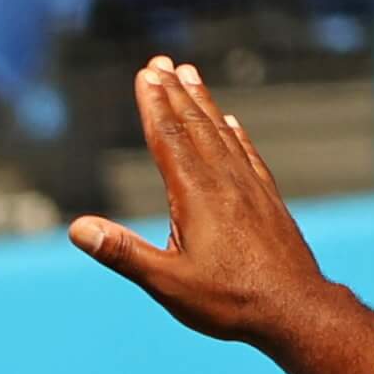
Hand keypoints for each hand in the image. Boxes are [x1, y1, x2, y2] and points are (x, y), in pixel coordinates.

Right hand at [69, 57, 333, 346]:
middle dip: (175, 93)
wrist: (296, 311)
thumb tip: (78, 229)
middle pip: (195, 126)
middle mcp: (224, 181)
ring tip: (191, 76)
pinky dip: (235, 134)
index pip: (169, 138)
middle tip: (161, 62)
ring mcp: (250, 188)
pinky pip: (248, 155)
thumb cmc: (230, 301)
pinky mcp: (268, 201)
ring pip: (222, 134)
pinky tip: (232, 124)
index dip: (154, 105)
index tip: (146, 74)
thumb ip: (123, 253)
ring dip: (203, 103)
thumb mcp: (167, 283)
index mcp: (195, 194)